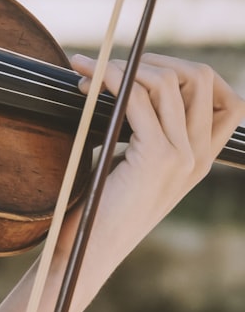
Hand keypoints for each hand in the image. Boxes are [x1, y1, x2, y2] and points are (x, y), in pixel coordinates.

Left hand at [69, 52, 244, 272]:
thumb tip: (127, 86)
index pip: (225, 97)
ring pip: (169, 81)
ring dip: (124, 64)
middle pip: (201, 77)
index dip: (185, 72)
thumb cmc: (97, 212)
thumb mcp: (130, 166)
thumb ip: (143, 134)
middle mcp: (199, 156)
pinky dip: (111, 79)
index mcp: (200, 159)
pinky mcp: (156, 157)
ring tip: (88, 69)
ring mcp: (182, 156)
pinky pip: (138, 97)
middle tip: (113, 64)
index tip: (141, 70)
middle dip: (154, 59)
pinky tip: (88, 81)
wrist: (86, 252)